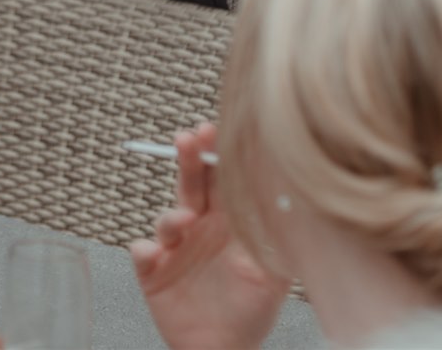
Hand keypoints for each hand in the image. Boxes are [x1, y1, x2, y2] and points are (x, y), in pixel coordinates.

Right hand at [126, 125, 289, 349]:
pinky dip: (146, 251)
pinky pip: (144, 254)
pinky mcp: (153, 272)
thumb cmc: (252, 310)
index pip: (222, 179)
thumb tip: (297, 202)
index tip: (219, 132)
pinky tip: (152, 252)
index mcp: (227, 221)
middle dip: (189, 160)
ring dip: (172, 216)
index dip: (218, 155)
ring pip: (167, 219)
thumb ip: (282, 238)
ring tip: (183, 220)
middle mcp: (198, 227)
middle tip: (189, 138)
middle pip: (191, 186)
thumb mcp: (275, 273)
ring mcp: (174, 248)